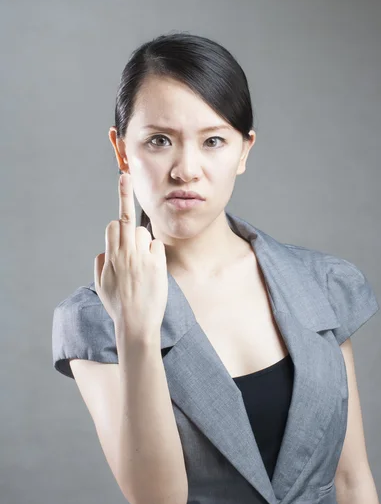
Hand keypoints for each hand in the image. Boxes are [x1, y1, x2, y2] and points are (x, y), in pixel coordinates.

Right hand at [94, 173, 167, 343]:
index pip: (112, 224)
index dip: (118, 208)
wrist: (136, 324)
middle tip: (125, 180)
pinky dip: (154, 253)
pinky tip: (151, 269)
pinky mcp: (157, 263)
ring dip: (141, 242)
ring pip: (142, 232)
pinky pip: (156, 245)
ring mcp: (142, 257)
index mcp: (110, 257)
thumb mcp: (101, 285)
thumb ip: (100, 264)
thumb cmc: (118, 306)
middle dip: (125, 203)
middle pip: (126, 220)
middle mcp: (125, 253)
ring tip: (141, 264)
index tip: (122, 181)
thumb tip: (103, 252)